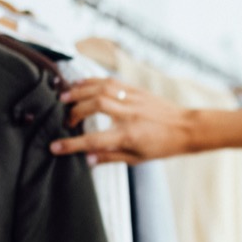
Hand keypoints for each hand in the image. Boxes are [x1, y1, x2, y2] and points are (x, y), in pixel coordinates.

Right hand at [49, 77, 197, 163]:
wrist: (186, 128)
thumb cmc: (162, 146)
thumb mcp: (136, 158)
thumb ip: (109, 156)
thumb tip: (86, 159)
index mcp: (130, 135)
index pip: (94, 140)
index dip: (72, 144)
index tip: (55, 147)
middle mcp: (130, 114)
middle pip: (95, 105)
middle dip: (75, 111)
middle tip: (65, 119)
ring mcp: (134, 99)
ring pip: (101, 88)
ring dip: (80, 91)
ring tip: (64, 97)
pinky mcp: (136, 90)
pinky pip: (111, 81)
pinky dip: (93, 81)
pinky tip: (81, 85)